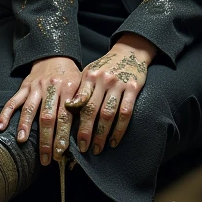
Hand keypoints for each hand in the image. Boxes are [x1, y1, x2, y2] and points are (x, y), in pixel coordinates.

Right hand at [0, 57, 81, 165]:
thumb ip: (82, 103)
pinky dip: (5, 114)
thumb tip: (84, 129)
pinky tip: (0, 127)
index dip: (62, 135)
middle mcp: (52, 87)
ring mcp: (36, 87)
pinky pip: (12, 101)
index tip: (61, 152)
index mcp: (69, 88)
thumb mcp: (82, 85)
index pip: (65, 116)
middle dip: (46, 139)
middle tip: (45, 158)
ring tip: (22, 142)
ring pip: (29, 108)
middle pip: (47, 116)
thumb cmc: (72, 77)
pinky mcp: (24, 87)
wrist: (56, 57)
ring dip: (24, 126)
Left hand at [65, 36, 156, 154]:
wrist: (130, 51)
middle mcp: (103, 80)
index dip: (71, 123)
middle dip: (86, 133)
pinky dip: (120, 128)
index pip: (77, 103)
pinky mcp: (134, 88)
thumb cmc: (105, 66)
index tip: (67, 139)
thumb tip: (67, 109)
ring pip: (108, 114)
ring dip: (102, 135)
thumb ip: (79, 90)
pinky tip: (115, 140)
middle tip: (82, 149)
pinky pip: (126, 112)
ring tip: (98, 149)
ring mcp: (119, 84)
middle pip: (91, 111)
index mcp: (89, 77)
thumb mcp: (88, 72)